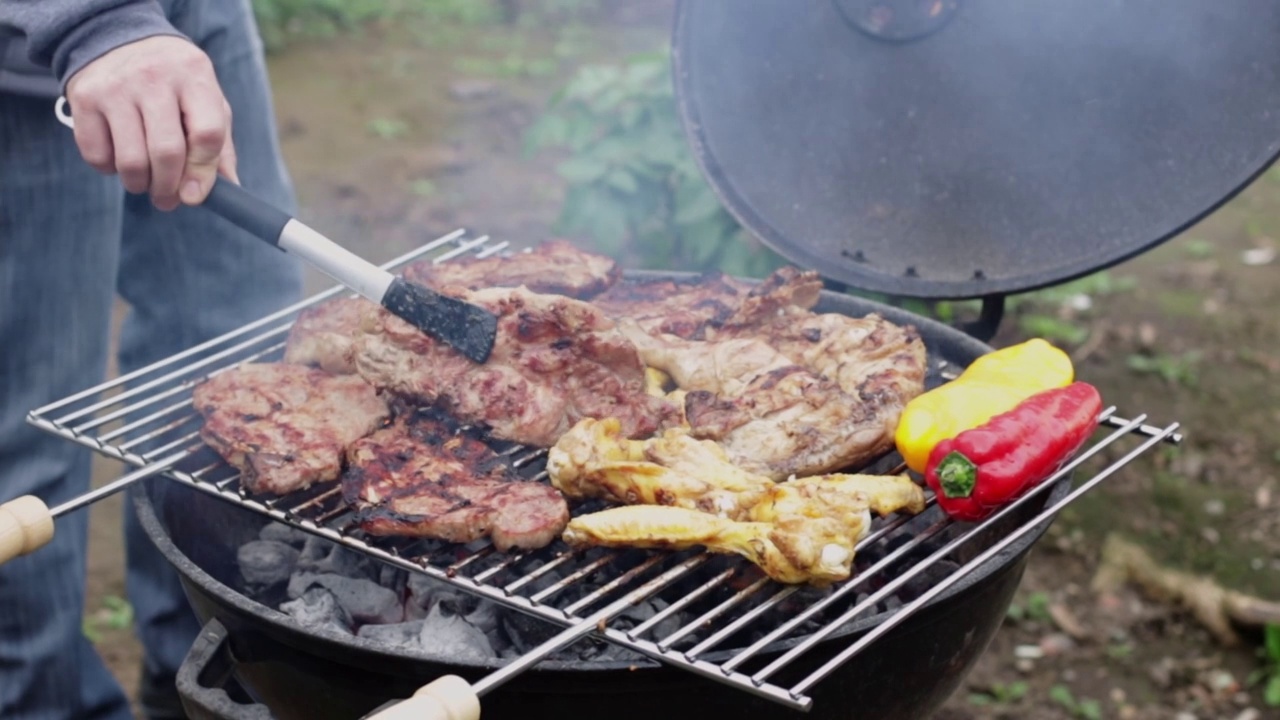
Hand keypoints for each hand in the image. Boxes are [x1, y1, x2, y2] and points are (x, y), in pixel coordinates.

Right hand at [64, 35, 237, 210]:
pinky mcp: (83, 98)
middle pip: (167, 152)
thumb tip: (231, 189)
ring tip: (145, 182)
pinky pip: (97, 155)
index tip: (195, 195)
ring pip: (130, 161)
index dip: (203, 172)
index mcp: (194, 77)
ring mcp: (115, 87)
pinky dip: (109, 169)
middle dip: (169, 188)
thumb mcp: (205, 99)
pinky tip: (118, 157)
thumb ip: (220, 143)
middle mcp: (154, 78)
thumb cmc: (174, 81)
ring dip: (139, 184)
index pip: (206, 134)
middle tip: (168, 200)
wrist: (116, 37)